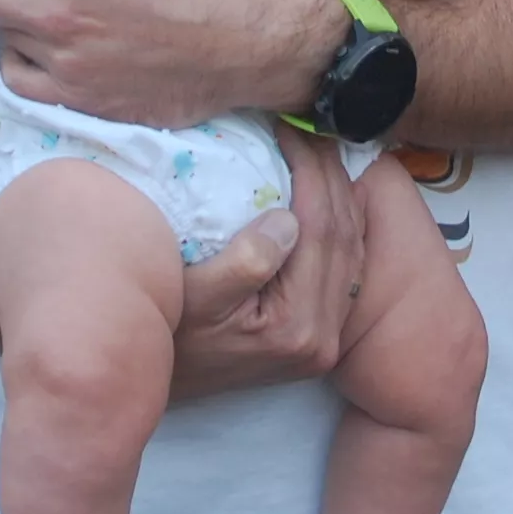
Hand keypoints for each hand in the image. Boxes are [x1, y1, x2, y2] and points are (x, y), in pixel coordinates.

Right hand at [169, 130, 366, 398]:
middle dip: (331, 174)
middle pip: (343, 236)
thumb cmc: (168, 335)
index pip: (320, 229)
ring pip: (351, 249)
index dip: (311, 170)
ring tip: (321, 150)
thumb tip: (288, 218)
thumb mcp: (195, 296)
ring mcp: (326, 340)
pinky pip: (346, 268)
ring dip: (341, 195)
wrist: (161, 385)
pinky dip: (342, 225)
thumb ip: (245, 262)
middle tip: (311, 129)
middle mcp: (323, 337)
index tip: (292, 129)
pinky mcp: (321, 336)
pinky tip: (329, 194)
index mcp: (297, 326)